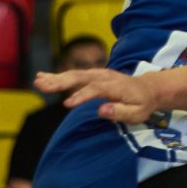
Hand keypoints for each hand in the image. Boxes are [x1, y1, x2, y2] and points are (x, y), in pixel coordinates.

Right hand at [34, 64, 169, 125]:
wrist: (148, 88)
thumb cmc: (142, 104)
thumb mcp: (138, 113)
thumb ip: (121, 112)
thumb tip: (101, 110)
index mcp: (116, 86)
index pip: (96, 89)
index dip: (82, 96)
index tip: (67, 104)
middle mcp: (105, 76)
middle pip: (81, 77)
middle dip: (61, 81)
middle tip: (42, 85)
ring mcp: (98, 73)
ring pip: (75, 74)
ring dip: (55, 78)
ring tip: (37, 81)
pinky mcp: (92, 75)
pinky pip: (74, 75)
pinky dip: (58, 76)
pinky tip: (42, 77)